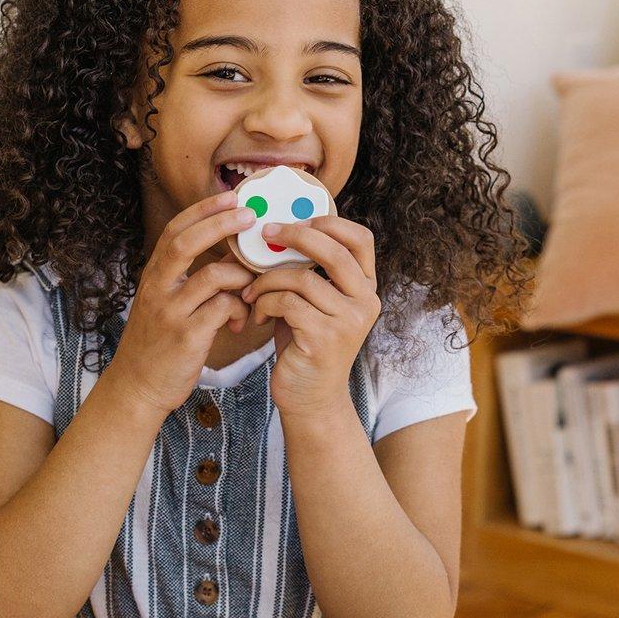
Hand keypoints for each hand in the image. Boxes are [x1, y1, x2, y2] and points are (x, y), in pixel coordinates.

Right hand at [105, 192, 254, 421]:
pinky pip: (222, 308)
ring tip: (252, 290)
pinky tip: (239, 322)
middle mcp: (157, 289)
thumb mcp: (166, 305)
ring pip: (213, 276)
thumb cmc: (159, 344)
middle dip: (220, 223)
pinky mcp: (186, 337)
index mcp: (154, 276)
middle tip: (249, 215)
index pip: (174, 231)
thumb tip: (230, 254)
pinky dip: (239, 309)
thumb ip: (190, 280)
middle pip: (186, 243)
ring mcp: (170, 312)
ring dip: (241, 278)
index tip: (229, 196)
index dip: (202, 211)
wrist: (138, 387)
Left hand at [243, 217, 380, 419]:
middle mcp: (365, 302)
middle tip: (265, 234)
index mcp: (366, 288)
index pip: (360, 239)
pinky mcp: (325, 338)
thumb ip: (311, 270)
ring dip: (267, 280)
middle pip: (333, 251)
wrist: (309, 397)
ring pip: (301, 278)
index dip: (329, 222)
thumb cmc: (305, 344)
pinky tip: (258, 316)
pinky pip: (287, 303)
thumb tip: (279, 229)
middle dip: (294, 236)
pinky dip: (265, 303)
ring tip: (252, 293)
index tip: (296, 220)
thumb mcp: (314, 302)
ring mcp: (348, 322)